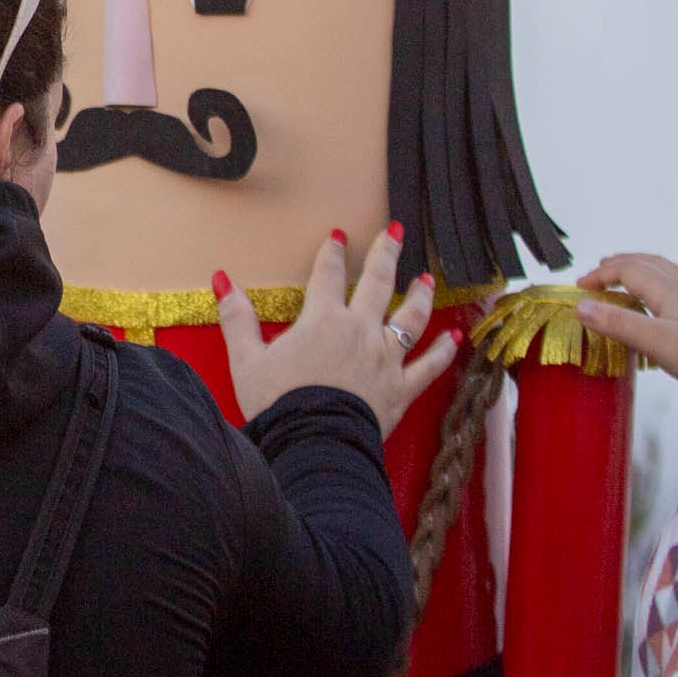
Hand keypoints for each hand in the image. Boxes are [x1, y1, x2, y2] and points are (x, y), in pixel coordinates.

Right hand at [219, 227, 459, 433]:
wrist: (312, 444)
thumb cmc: (278, 404)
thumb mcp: (247, 359)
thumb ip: (238, 318)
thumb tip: (222, 280)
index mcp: (322, 321)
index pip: (327, 276)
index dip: (332, 253)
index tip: (339, 236)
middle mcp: (360, 332)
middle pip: (377, 283)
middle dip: (386, 254)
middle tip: (395, 232)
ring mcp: (385, 359)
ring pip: (410, 318)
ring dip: (419, 295)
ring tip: (426, 278)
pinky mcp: (400, 388)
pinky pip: (429, 365)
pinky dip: (443, 350)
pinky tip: (454, 337)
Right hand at [577, 253, 677, 392]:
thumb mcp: (655, 342)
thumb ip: (618, 324)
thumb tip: (582, 307)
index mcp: (667, 288)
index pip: (627, 269)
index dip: (601, 274)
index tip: (580, 287)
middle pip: (648, 262)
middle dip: (620, 264)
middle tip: (600, 271)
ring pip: (668, 268)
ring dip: (644, 266)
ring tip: (631, 273)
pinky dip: (670, 276)